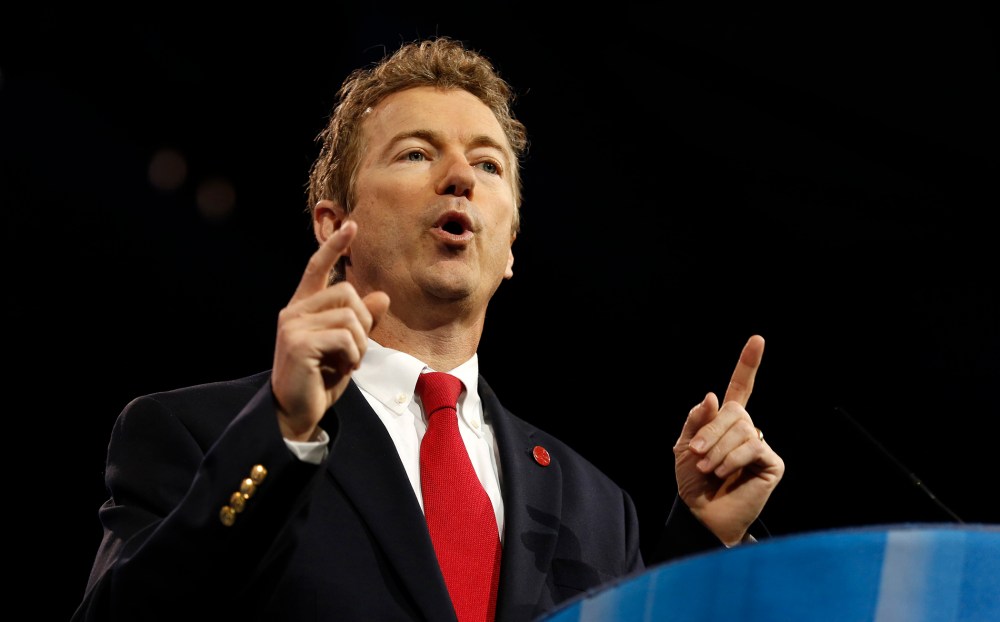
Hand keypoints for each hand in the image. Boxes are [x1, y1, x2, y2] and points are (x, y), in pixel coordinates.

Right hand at [271, 221, 389, 440]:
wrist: (295, 412)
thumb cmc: (320, 380)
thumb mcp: (347, 347)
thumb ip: (362, 321)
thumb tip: (382, 296)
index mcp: (303, 308)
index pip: (317, 268)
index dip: (334, 247)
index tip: (352, 225)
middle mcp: (294, 311)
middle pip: (346, 292)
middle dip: (363, 321)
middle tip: (357, 349)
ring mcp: (293, 326)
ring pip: (349, 315)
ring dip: (360, 342)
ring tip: (350, 361)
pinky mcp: (298, 343)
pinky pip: (344, 336)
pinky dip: (353, 353)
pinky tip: (345, 367)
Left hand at [673, 335, 784, 545]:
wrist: (701, 514)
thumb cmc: (693, 482)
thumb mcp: (685, 446)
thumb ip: (697, 420)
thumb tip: (713, 396)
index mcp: (726, 422)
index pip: (741, 387)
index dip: (748, 364)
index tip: (757, 340)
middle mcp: (747, 430)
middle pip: (735, 411)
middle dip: (712, 430)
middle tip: (697, 452)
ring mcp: (760, 445)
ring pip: (742, 429)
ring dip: (718, 449)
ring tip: (708, 468)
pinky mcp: (772, 463)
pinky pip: (753, 447)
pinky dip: (733, 459)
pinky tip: (723, 473)